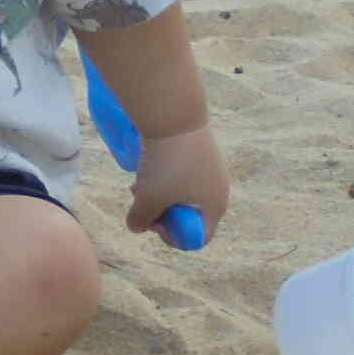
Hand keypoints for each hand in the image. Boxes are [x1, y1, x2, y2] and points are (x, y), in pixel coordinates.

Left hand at [128, 124, 228, 245]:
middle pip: (186, 215)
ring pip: (179, 194)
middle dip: (158, 212)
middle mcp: (218, 191)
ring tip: (136, 184)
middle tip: (139, 200)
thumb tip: (136, 227)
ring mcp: (210, 171)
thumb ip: (141, 219)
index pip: (197, 237)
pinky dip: (161, 178)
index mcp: (214, 207)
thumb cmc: (167, 164)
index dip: (171, 236)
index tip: (152, 222)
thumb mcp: (149, 198)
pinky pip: (180, 177)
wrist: (175, 117)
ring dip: (156, 194)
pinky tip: (146, 169)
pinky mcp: (199, 155)